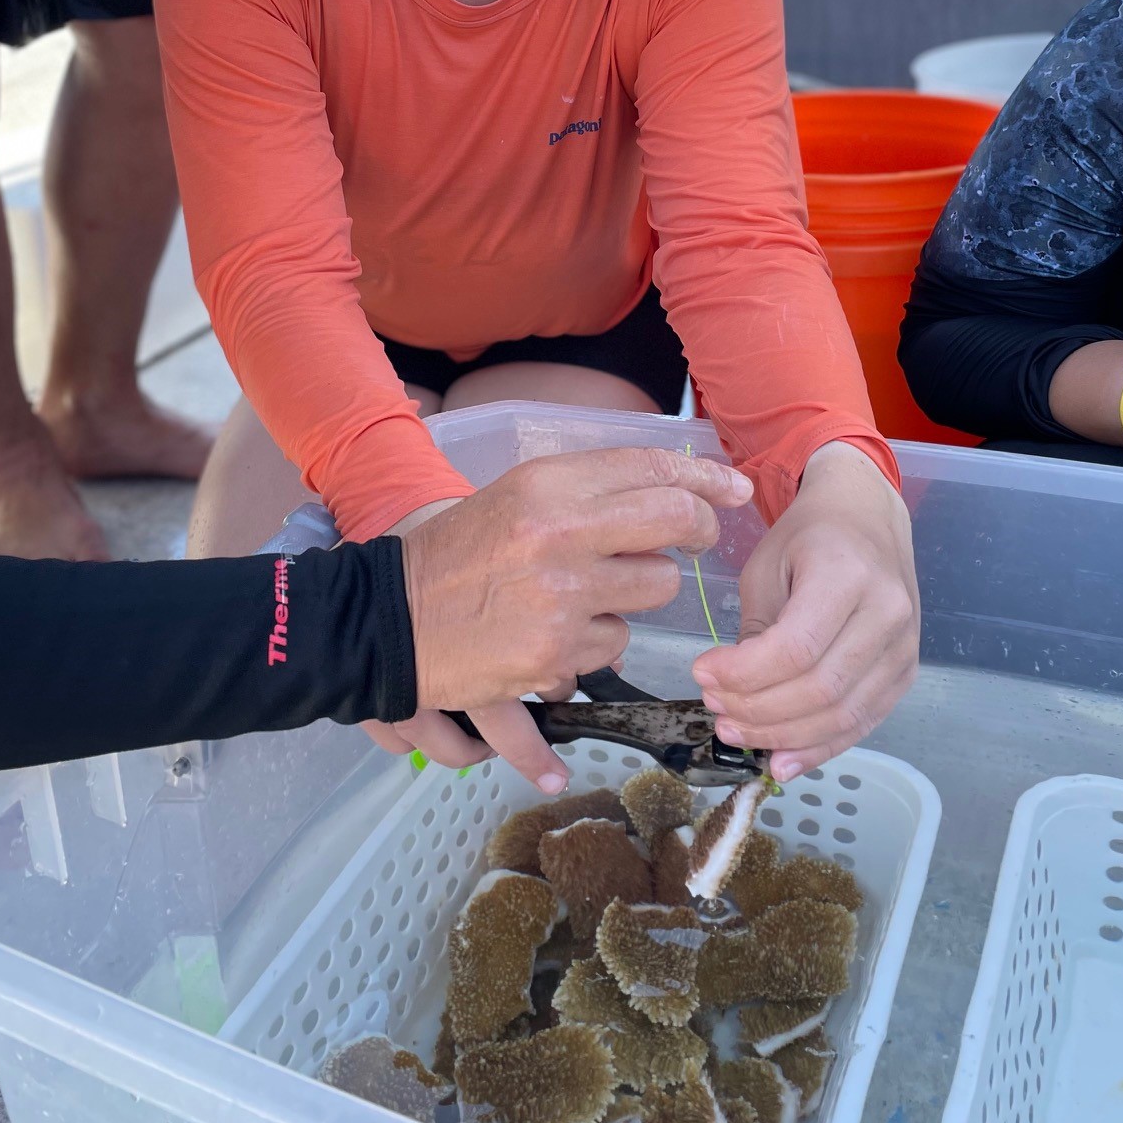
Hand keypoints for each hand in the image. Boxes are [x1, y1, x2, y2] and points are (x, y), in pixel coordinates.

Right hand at [369, 447, 753, 791]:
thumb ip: (589, 493)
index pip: (654, 468)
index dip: (706, 477)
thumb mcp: (517, 497)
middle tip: (693, 539)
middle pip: (675, 524)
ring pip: (654, 593)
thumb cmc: (454, 555)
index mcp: (548, 483)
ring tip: (583, 599)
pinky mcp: (555, 654)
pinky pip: (613, 648)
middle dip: (696, 531)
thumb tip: (675, 491)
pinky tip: (552, 639)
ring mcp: (561, 597)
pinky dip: (591, 647)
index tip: (734, 488)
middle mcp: (560, 532)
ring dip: (633, 598)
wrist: (389, 619)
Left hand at [691, 441, 918, 781]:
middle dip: (757, 710)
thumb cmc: (809, 537)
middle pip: (819, 689)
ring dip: (782, 736)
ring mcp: (904, 647)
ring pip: (843, 715)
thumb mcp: (767, 565)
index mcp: (848, 574)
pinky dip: (819, 748)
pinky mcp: (906, 673)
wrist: (867, 518)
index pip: (796, 647)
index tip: (701, 672)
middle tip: (714, 708)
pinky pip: (862, 724)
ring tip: (734, 731)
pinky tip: (780, 762)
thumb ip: (756, 628)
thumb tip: (732, 691)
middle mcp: (888, 613)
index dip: (744, 674)